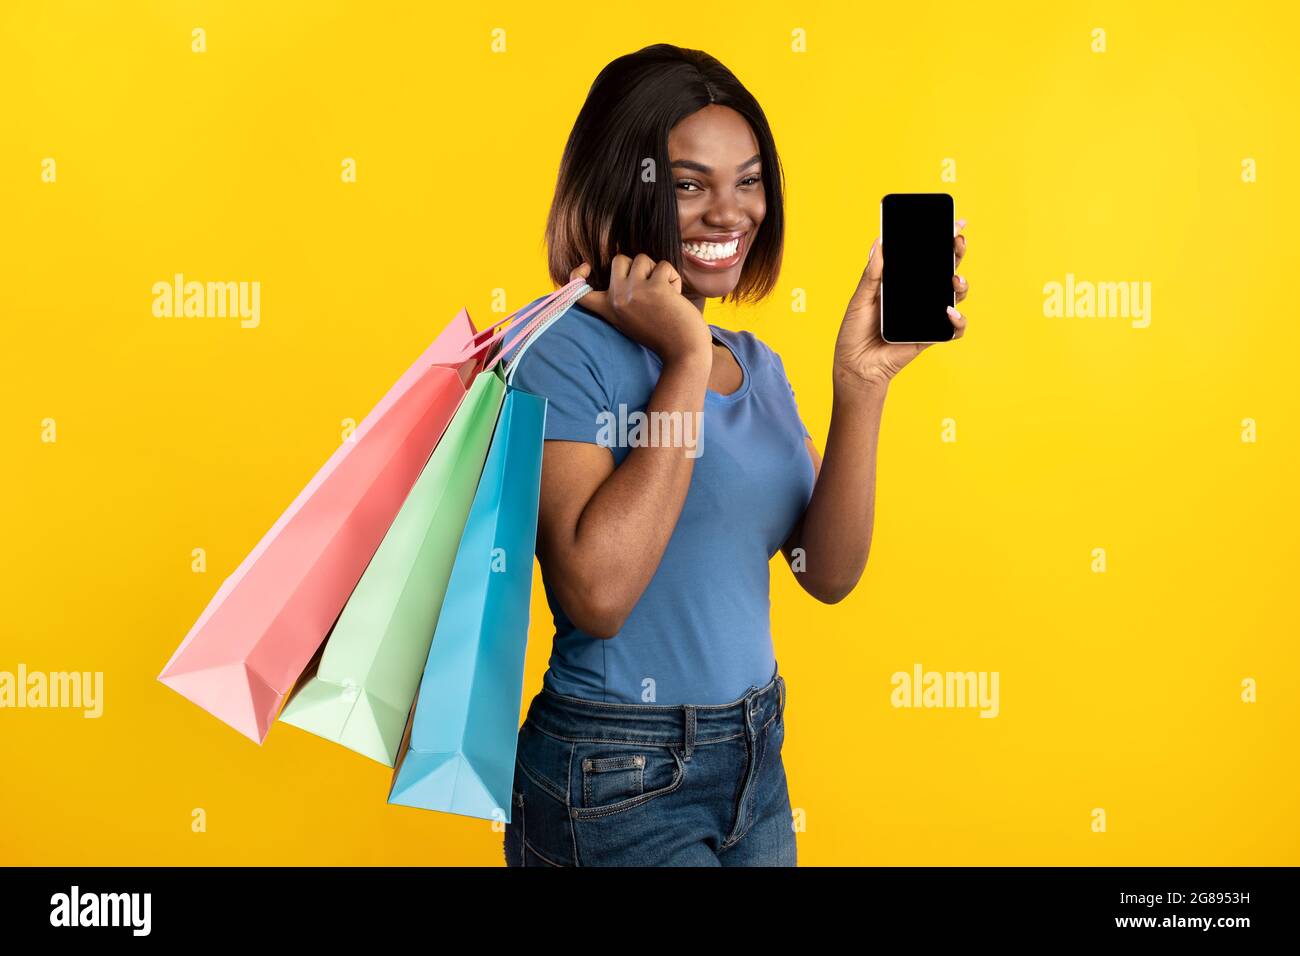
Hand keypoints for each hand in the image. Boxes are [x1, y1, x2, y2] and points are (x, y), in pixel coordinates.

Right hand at [567, 256, 710, 363]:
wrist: (684, 352)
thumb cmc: (662, 335)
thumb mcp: (631, 320)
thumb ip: (623, 298)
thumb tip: (625, 264)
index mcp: (609, 309)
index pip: (580, 292)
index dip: (576, 276)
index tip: (586, 267)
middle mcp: (616, 299)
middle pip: (619, 260)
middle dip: (638, 266)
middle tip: (649, 287)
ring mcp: (634, 292)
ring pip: (642, 259)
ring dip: (657, 272)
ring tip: (664, 294)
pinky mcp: (655, 288)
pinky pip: (664, 266)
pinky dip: (673, 278)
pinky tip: (675, 297)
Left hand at [833, 218, 970, 397]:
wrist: (855, 367)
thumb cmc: (854, 333)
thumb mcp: (860, 300)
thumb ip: (872, 275)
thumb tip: (879, 243)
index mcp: (902, 282)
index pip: (925, 256)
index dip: (941, 239)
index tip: (953, 221)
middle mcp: (919, 295)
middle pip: (945, 269)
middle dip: (956, 252)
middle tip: (957, 241)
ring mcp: (927, 315)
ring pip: (955, 295)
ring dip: (960, 285)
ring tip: (954, 280)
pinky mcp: (931, 336)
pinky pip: (953, 329)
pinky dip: (957, 321)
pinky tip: (948, 313)